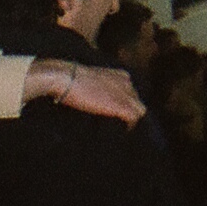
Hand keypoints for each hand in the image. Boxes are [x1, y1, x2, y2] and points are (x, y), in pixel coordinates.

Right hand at [27, 60, 146, 126]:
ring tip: (121, 130)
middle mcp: (127, 83)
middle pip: (137, 102)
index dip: (126, 105)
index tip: (117, 115)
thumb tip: (95, 100)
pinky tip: (122, 132)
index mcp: (121, 75)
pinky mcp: (121, 105)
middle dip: (130, 113)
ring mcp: (125, 94)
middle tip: (119, 125)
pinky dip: (130, 126)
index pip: (132, 94)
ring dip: (131, 121)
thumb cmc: (71, 80)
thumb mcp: (91, 81)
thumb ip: (99, 89)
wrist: (67, 78)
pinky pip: (134, 118)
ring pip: (139, 110)